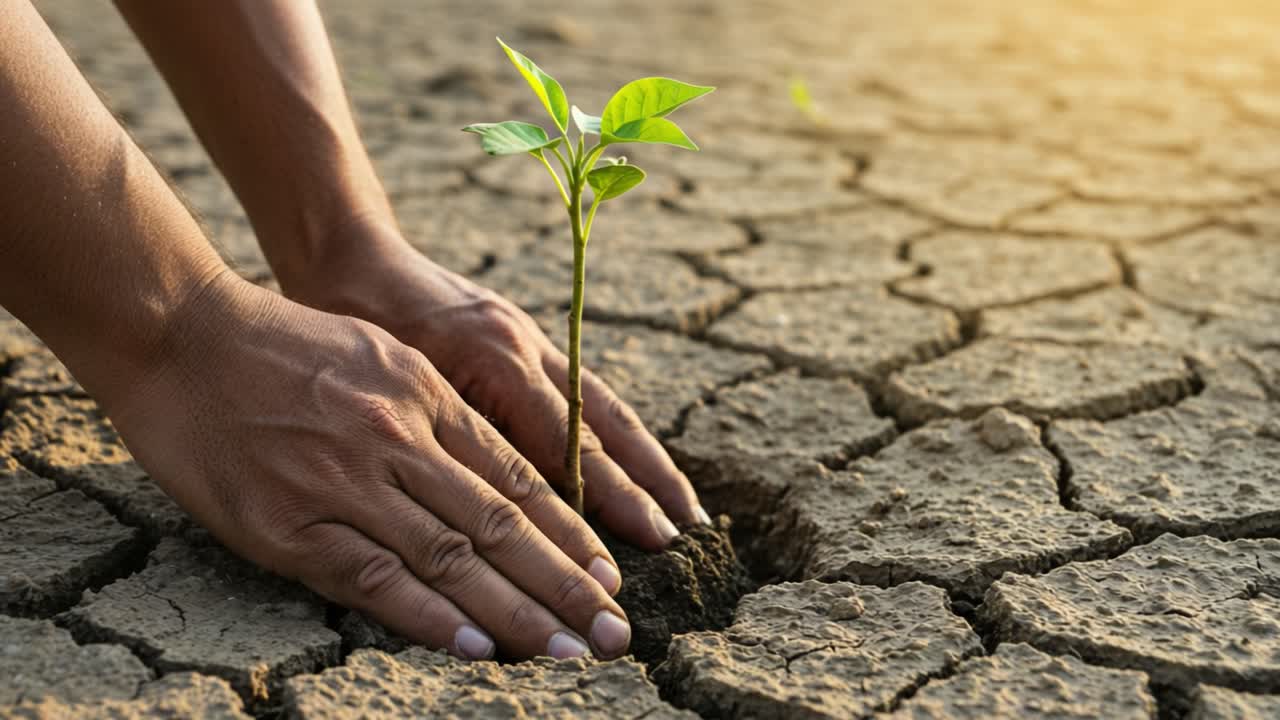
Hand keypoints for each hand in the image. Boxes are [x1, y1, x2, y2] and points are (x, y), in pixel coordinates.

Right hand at [106, 271, 630, 660]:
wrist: (183, 337)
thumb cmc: (283, 344)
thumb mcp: (381, 355)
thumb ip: (438, 410)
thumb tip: (498, 471)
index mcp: (425, 393)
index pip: (516, 477)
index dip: (568, 533)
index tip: (607, 575)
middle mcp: (398, 437)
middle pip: (501, 524)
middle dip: (566, 584)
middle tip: (614, 633)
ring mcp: (345, 482)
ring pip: (452, 557)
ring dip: (518, 611)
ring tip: (569, 651)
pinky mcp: (290, 525)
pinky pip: (376, 579)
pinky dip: (432, 617)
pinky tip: (480, 647)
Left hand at [278, 219, 708, 550]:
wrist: (353, 253)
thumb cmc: (354, 320)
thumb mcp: (397, 382)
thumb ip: (456, 434)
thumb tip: (516, 507)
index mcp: (496, 359)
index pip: (569, 442)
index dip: (612, 494)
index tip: (651, 537)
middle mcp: (526, 348)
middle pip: (604, 424)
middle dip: (648, 480)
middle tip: (686, 529)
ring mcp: (532, 339)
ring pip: (604, 405)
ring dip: (646, 457)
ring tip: (683, 503)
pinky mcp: (526, 337)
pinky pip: (582, 390)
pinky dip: (614, 432)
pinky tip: (635, 464)